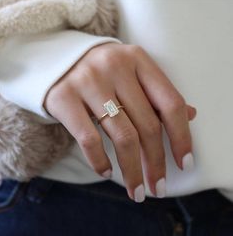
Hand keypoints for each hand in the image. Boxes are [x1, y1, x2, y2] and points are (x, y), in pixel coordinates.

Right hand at [44, 43, 196, 201]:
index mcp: (138, 60)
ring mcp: (88, 82)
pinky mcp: (64, 97)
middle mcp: (115, 67)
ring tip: (137, 190)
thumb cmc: (103, 73)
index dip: (182, 137)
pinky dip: (100, 161)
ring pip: (122, 136)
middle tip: (158, 187)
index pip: (170, 103)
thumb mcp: (133, 75)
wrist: (58, 60)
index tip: (185, 164)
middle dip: (156, 163)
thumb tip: (191, 115)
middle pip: (147, 125)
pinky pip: (89, 139)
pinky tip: (107, 172)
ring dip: (132, 171)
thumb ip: (158, 95)